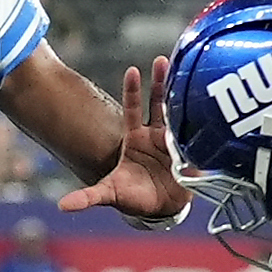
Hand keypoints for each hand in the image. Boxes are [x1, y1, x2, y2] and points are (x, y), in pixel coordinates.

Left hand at [59, 56, 190, 224]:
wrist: (161, 211)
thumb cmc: (134, 199)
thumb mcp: (110, 195)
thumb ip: (88, 197)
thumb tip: (63, 206)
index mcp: (135, 139)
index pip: (132, 108)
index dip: (133, 90)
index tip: (133, 70)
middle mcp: (154, 135)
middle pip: (158, 103)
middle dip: (161, 82)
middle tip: (162, 60)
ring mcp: (174, 141)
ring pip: (179, 112)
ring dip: (184, 93)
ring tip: (191, 70)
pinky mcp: (190, 152)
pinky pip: (196, 133)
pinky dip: (201, 120)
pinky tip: (208, 102)